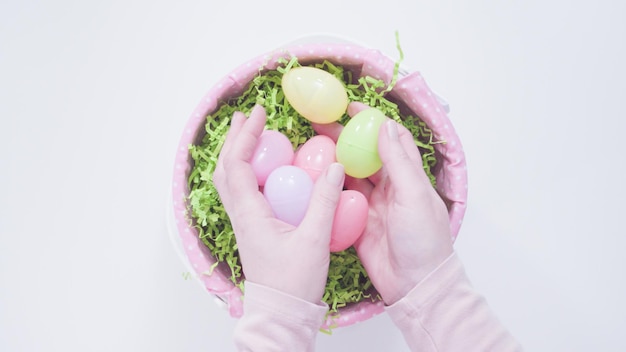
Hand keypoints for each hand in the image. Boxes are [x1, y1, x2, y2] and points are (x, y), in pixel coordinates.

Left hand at [213, 104, 344, 303]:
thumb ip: (325, 202)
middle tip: (248, 116)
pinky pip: (243, 193)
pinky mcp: (253, 230)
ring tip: (251, 135)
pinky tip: (266, 169)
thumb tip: (335, 167)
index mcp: (250, 214)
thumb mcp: (314, 240)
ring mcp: (245, 223)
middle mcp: (241, 216)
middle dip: (235, 139)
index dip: (246, 135)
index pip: (237, 164)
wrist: (281, 313)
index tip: (259, 113)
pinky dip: (249, 172)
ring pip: (231, 181)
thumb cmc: (294, 282)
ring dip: (238, 154)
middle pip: (226, 169)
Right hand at [313, 102, 453, 304]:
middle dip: (342, 136)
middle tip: (317, 122)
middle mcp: (389, 186)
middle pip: (363, 154)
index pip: (389, 138)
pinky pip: (338, 200)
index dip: (370, 120)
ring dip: (331, 159)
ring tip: (308, 145)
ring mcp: (371, 204)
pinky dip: (326, 187)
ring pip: (348, 175)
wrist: (415, 285)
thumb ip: (398, 161)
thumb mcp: (414, 195)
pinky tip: (310, 177)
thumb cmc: (424, 239)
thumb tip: (385, 125)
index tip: (349, 107)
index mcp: (407, 175)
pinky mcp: (356, 222)